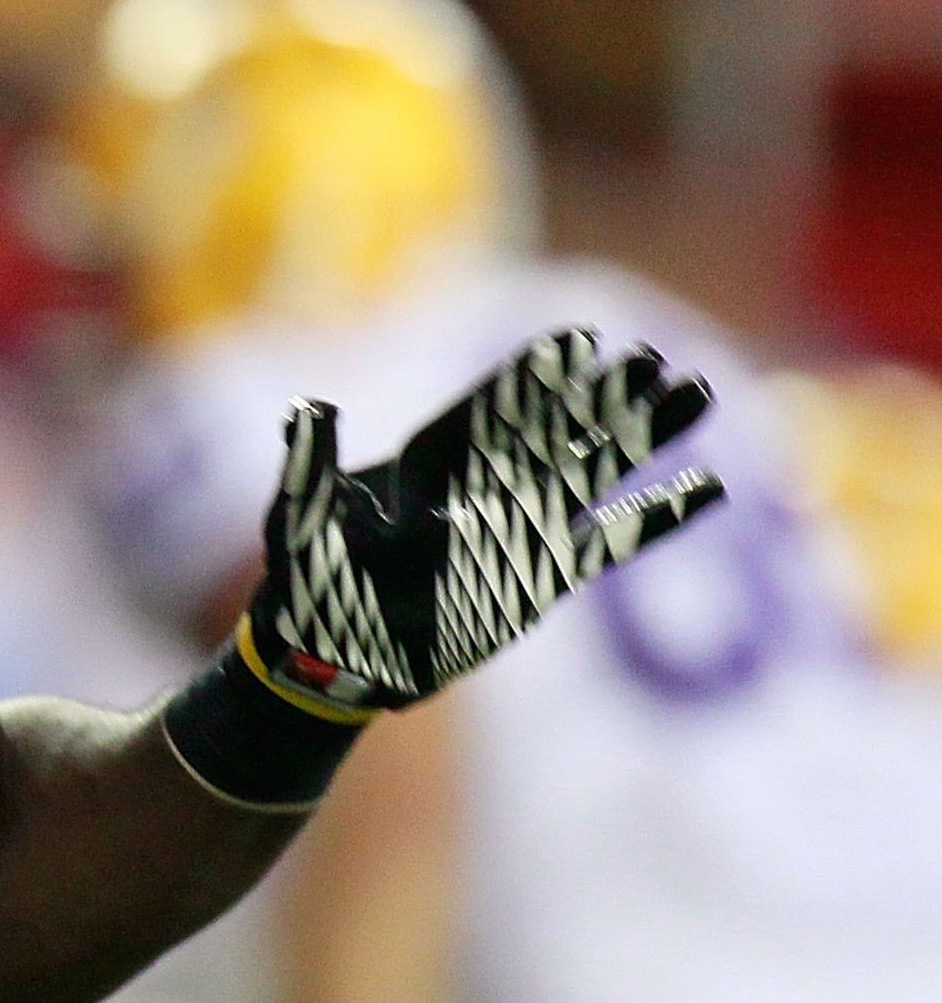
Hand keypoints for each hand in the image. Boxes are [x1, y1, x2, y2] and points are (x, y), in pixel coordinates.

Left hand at [248, 327, 724, 714]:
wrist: (330, 659)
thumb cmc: (307, 585)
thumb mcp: (299, 523)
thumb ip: (311, 468)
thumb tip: (310, 411)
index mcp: (426, 467)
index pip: (489, 414)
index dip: (529, 382)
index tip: (576, 343)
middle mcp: (479, 489)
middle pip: (552, 432)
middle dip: (601, 397)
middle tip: (653, 356)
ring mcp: (512, 530)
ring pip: (590, 474)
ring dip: (641, 436)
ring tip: (696, 389)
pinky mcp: (535, 580)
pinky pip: (604, 545)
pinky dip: (652, 520)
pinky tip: (704, 488)